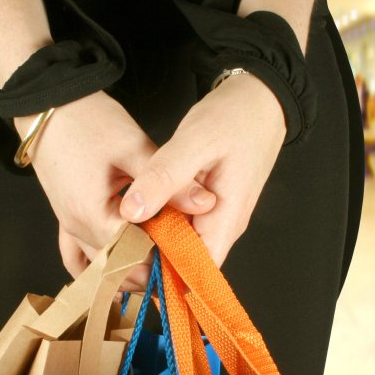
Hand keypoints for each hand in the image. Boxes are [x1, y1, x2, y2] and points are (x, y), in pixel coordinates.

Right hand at [18, 91, 216, 278]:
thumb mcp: (135, 148)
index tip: (190, 254)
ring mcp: (68, 225)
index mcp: (94, 214)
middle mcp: (77, 227)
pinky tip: (123, 267)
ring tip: (161, 263)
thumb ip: (170, 182)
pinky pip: (79, 256)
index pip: (136, 253)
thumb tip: (206, 204)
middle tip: (181, 260)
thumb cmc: (88, 121)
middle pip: (118, 266)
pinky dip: (102, 265)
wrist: (48, 104)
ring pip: (101, 266)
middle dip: (151, 267)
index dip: (165, 258)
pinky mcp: (66, 218)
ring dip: (130, 269)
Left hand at [119, 73, 285, 265]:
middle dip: (151, 261)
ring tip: (118, 233)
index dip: (161, 275)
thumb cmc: (236, 117)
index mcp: (224, 220)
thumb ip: (163, 178)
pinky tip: (138, 212)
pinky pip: (184, 225)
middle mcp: (224, 226)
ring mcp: (218, 216)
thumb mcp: (194, 142)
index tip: (126, 265)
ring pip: (182, 244)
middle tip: (112, 249)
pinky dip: (161, 223)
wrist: (262, 99)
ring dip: (154, 242)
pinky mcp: (210, 205)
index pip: (195, 273)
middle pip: (186, 263)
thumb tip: (131, 213)